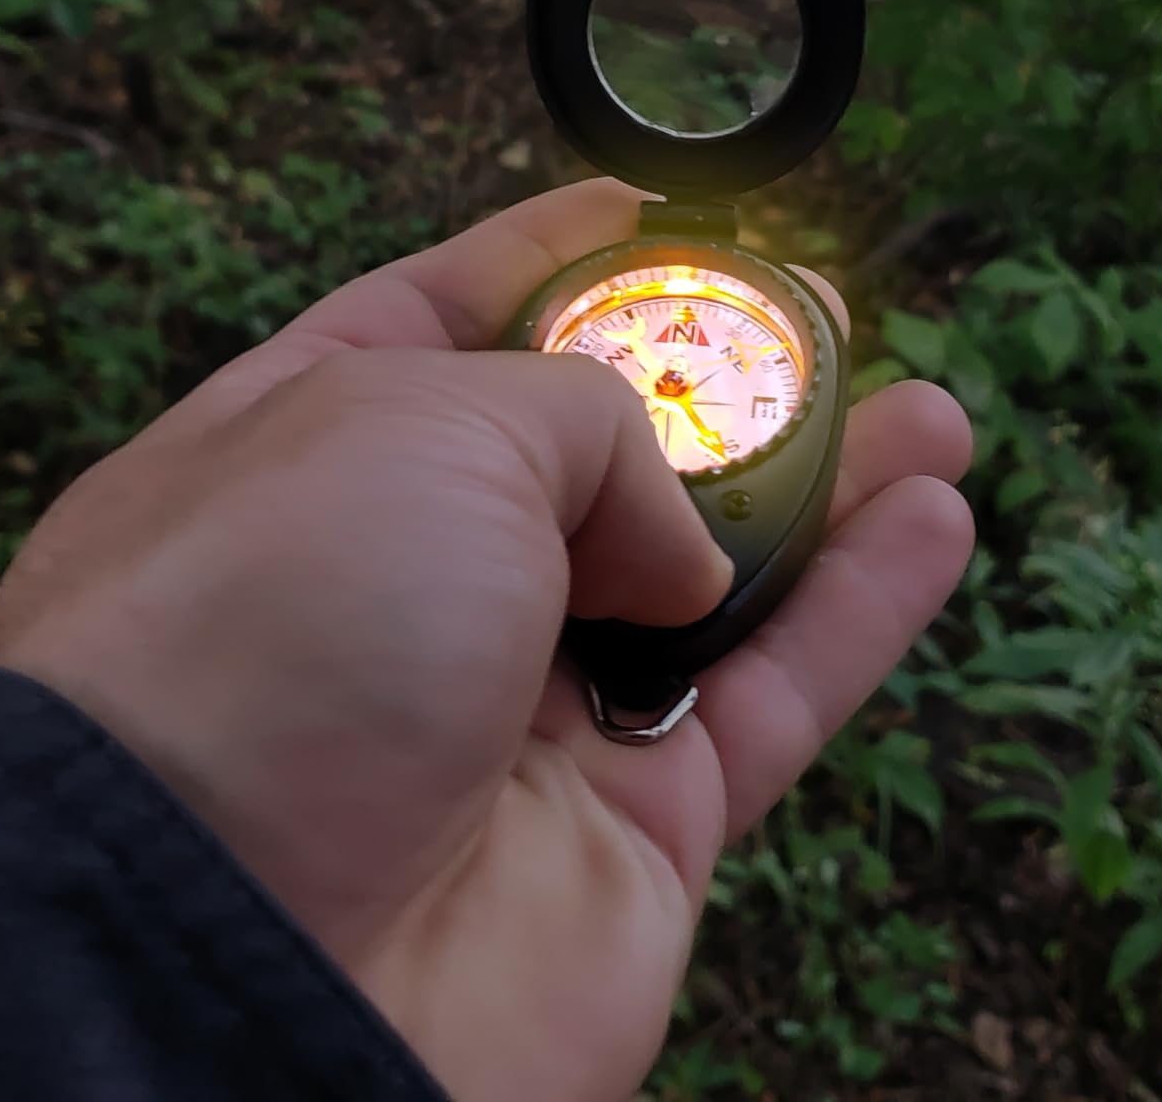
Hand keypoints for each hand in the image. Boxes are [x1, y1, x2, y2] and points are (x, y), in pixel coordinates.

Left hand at [0, 179, 973, 1101]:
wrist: (228, 950)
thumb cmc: (267, 636)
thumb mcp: (418, 423)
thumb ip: (583, 422)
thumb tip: (673, 537)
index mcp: (300, 452)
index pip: (436, 322)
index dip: (548, 258)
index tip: (653, 211)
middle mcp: (405, 582)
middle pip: (593, 456)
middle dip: (714, 380)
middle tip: (826, 315)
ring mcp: (515, 713)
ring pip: (708, 581)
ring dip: (827, 491)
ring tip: (931, 409)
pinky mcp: (622, 835)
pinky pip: (767, 703)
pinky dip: (857, 613)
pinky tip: (933, 520)